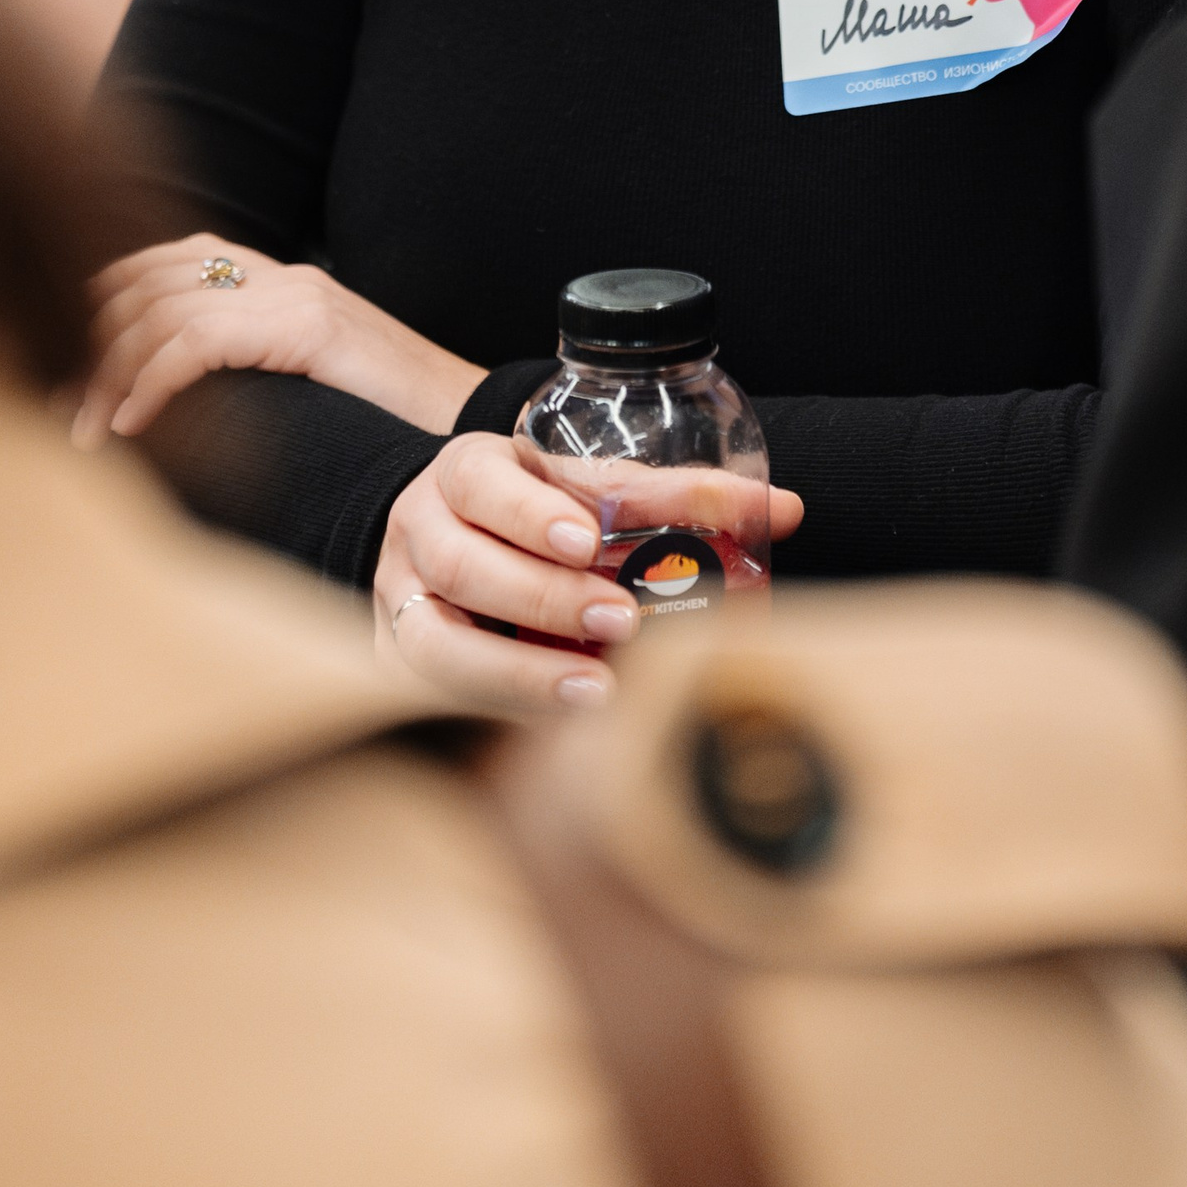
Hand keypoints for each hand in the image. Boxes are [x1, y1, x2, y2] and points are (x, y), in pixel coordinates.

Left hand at [73, 233, 483, 444]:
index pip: (158, 262)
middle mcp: (277, 272)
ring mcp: (292, 294)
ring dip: (103, 372)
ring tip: (79, 431)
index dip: (95, 303)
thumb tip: (166, 416)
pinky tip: (127, 427)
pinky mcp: (306, 327)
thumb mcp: (303, 387)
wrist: (476, 425)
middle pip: (144, 279)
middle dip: (81, 338)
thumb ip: (245, 376)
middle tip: (48, 405)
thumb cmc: (390, 424)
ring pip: (160, 310)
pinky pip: (199, 342)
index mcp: (274, 278)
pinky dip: (149, 383)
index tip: (54, 363)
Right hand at [375, 439, 806, 717]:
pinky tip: (563, 715)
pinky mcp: (406, 660)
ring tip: (597, 688)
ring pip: (436, 640)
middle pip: (463, 561)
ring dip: (519, 669)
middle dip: (543, 595)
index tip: (589, 539)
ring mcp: (402, 600)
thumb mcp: (586, 487)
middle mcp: (422, 530)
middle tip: (619, 619)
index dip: (532, 510)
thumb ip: (671, 497)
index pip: (488, 481)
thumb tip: (783, 510)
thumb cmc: (537, 508)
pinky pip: (438, 694)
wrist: (455, 532)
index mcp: (466, 471)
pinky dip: (504, 705)